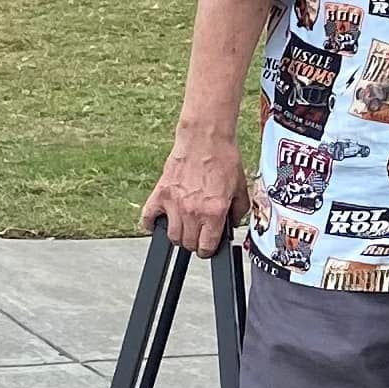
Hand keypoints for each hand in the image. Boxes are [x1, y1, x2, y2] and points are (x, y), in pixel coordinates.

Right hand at [140, 130, 247, 256]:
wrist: (206, 138)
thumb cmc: (224, 160)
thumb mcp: (240, 188)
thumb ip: (237, 212)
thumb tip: (230, 226)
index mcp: (214, 212)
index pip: (206, 247)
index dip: (208, 249)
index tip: (208, 245)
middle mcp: (193, 211)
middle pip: (187, 244)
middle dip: (194, 242)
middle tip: (198, 233)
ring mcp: (174, 203)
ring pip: (171, 236)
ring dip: (178, 234)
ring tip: (184, 226)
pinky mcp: (160, 193)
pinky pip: (148, 218)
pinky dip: (151, 223)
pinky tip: (159, 220)